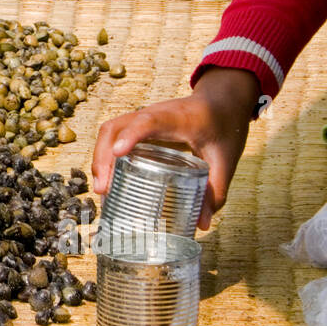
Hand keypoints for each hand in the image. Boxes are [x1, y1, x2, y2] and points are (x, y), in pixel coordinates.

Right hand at [91, 67, 259, 229]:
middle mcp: (153, 113)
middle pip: (115, 128)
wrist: (221, 101)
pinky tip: (109, 181)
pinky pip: (114, 136)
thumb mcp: (226, 158)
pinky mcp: (138, 125)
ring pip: (109, 131)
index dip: (131, 135)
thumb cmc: (224, 126)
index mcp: (178, 118)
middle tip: (104, 189)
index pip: (148, 121)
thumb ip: (216, 190)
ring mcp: (142, 117)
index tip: (118, 153)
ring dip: (100, 158)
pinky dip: (105, 156)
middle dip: (103, 157)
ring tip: (103, 190)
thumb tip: (202, 225)